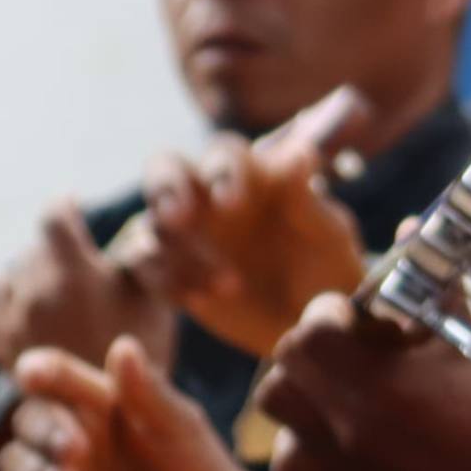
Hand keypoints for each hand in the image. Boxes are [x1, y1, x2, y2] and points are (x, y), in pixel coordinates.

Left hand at [0, 209, 173, 379]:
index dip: (64, 207)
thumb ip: (139, 252)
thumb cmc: (141, 349)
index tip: (71, 206)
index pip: (53, 217)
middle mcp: (33, 292)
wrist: (112, 411)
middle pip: (32, 247)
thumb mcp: (153, 292)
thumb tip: (136, 223)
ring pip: (8, 275)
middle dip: (53, 247)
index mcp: (71, 272)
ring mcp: (11, 321)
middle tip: (74, 257)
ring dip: (27, 275)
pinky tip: (23, 306)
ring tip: (50, 284)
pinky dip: (3, 302)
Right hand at [0, 338, 276, 470]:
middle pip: (27, 419)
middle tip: (77, 449)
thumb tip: (122, 345)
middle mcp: (70, 440)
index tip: (32, 372)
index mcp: (98, 405)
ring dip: (30, 469)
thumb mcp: (178, 426)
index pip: (56, 378)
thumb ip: (147, 391)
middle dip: (41, 428)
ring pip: (13, 464)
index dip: (40, 371)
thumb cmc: (199, 468)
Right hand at [133, 92, 372, 357]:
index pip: (224, 153)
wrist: (310, 317)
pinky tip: (202, 300)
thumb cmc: (325, 263)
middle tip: (177, 216)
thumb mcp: (325, 233)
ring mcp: (186, 232)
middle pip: (164, 167)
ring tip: (233, 285)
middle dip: (165, 187)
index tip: (231, 202)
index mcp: (251, 176)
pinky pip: (145, 266)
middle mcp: (209, 196)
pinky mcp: (171, 270)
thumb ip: (306, 198)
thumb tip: (300, 153)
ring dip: (178, 252)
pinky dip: (166, 280)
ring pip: (152, 224)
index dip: (221, 170)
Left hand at [256, 291, 470, 470]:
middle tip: (347, 344)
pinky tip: (340, 427)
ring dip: (299, 386)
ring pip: (276, 411)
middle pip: (283, 370)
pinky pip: (285, 459)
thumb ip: (430, 284)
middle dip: (311, 347)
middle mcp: (350, 429)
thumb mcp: (464, 339)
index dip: (325, 314)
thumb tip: (410, 227)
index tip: (353, 313)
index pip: (308, 337)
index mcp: (383, 387)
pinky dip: (302, 437)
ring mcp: (338, 467)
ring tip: (340, 382)